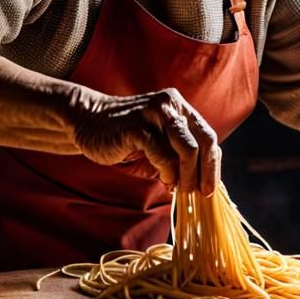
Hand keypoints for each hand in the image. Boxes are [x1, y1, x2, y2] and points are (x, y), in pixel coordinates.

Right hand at [65, 85, 220, 193]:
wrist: (86, 120)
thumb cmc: (124, 137)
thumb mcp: (157, 143)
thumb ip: (178, 156)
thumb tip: (201, 182)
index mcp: (179, 106)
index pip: (208, 136)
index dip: (213, 165)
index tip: (210, 188)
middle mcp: (170, 105)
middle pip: (204, 141)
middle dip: (205, 172)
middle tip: (200, 193)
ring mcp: (154, 113)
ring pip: (187, 149)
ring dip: (188, 175)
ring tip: (182, 189)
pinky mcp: (137, 127)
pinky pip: (163, 155)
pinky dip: (167, 173)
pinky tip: (163, 180)